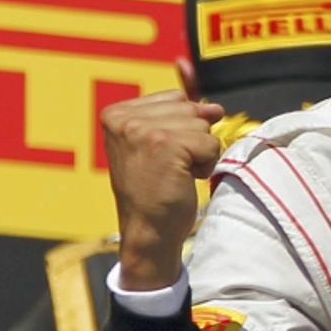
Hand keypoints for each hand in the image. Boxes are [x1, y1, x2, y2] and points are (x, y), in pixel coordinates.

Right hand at [100, 90, 224, 289]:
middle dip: (191, 140)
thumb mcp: (157, 144)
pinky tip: (183, 179)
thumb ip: (180, 118)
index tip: (160, 156)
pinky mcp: (165, 144)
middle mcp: (124, 118)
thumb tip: (215, 108)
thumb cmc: (153, 192)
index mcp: (116, 114)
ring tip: (174, 173)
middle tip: (168, 167)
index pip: (175, 98)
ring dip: (199, 153)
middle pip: (190, 110)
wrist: (148, 231)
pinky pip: (211, 143)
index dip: (182, 128)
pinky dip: (206, 165)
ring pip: (202, 126)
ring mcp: (143, 130)